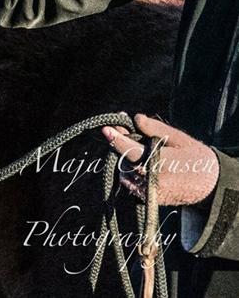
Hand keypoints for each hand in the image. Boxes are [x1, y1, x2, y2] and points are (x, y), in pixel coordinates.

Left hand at [101, 114, 219, 206]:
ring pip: (125, 170)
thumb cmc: (197, 158)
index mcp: (160, 163)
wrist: (211, 186)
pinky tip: (141, 162)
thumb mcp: (179, 139)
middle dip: (120, 144)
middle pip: (124, 159)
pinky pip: (130, 181)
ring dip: (125, 158)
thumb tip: (135, 118)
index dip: (116, 138)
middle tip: (120, 131)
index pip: (130, 150)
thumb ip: (155, 128)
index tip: (106, 128)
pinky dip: (130, 170)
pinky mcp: (147, 198)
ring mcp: (148, 191)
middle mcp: (151, 180)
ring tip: (137, 148)